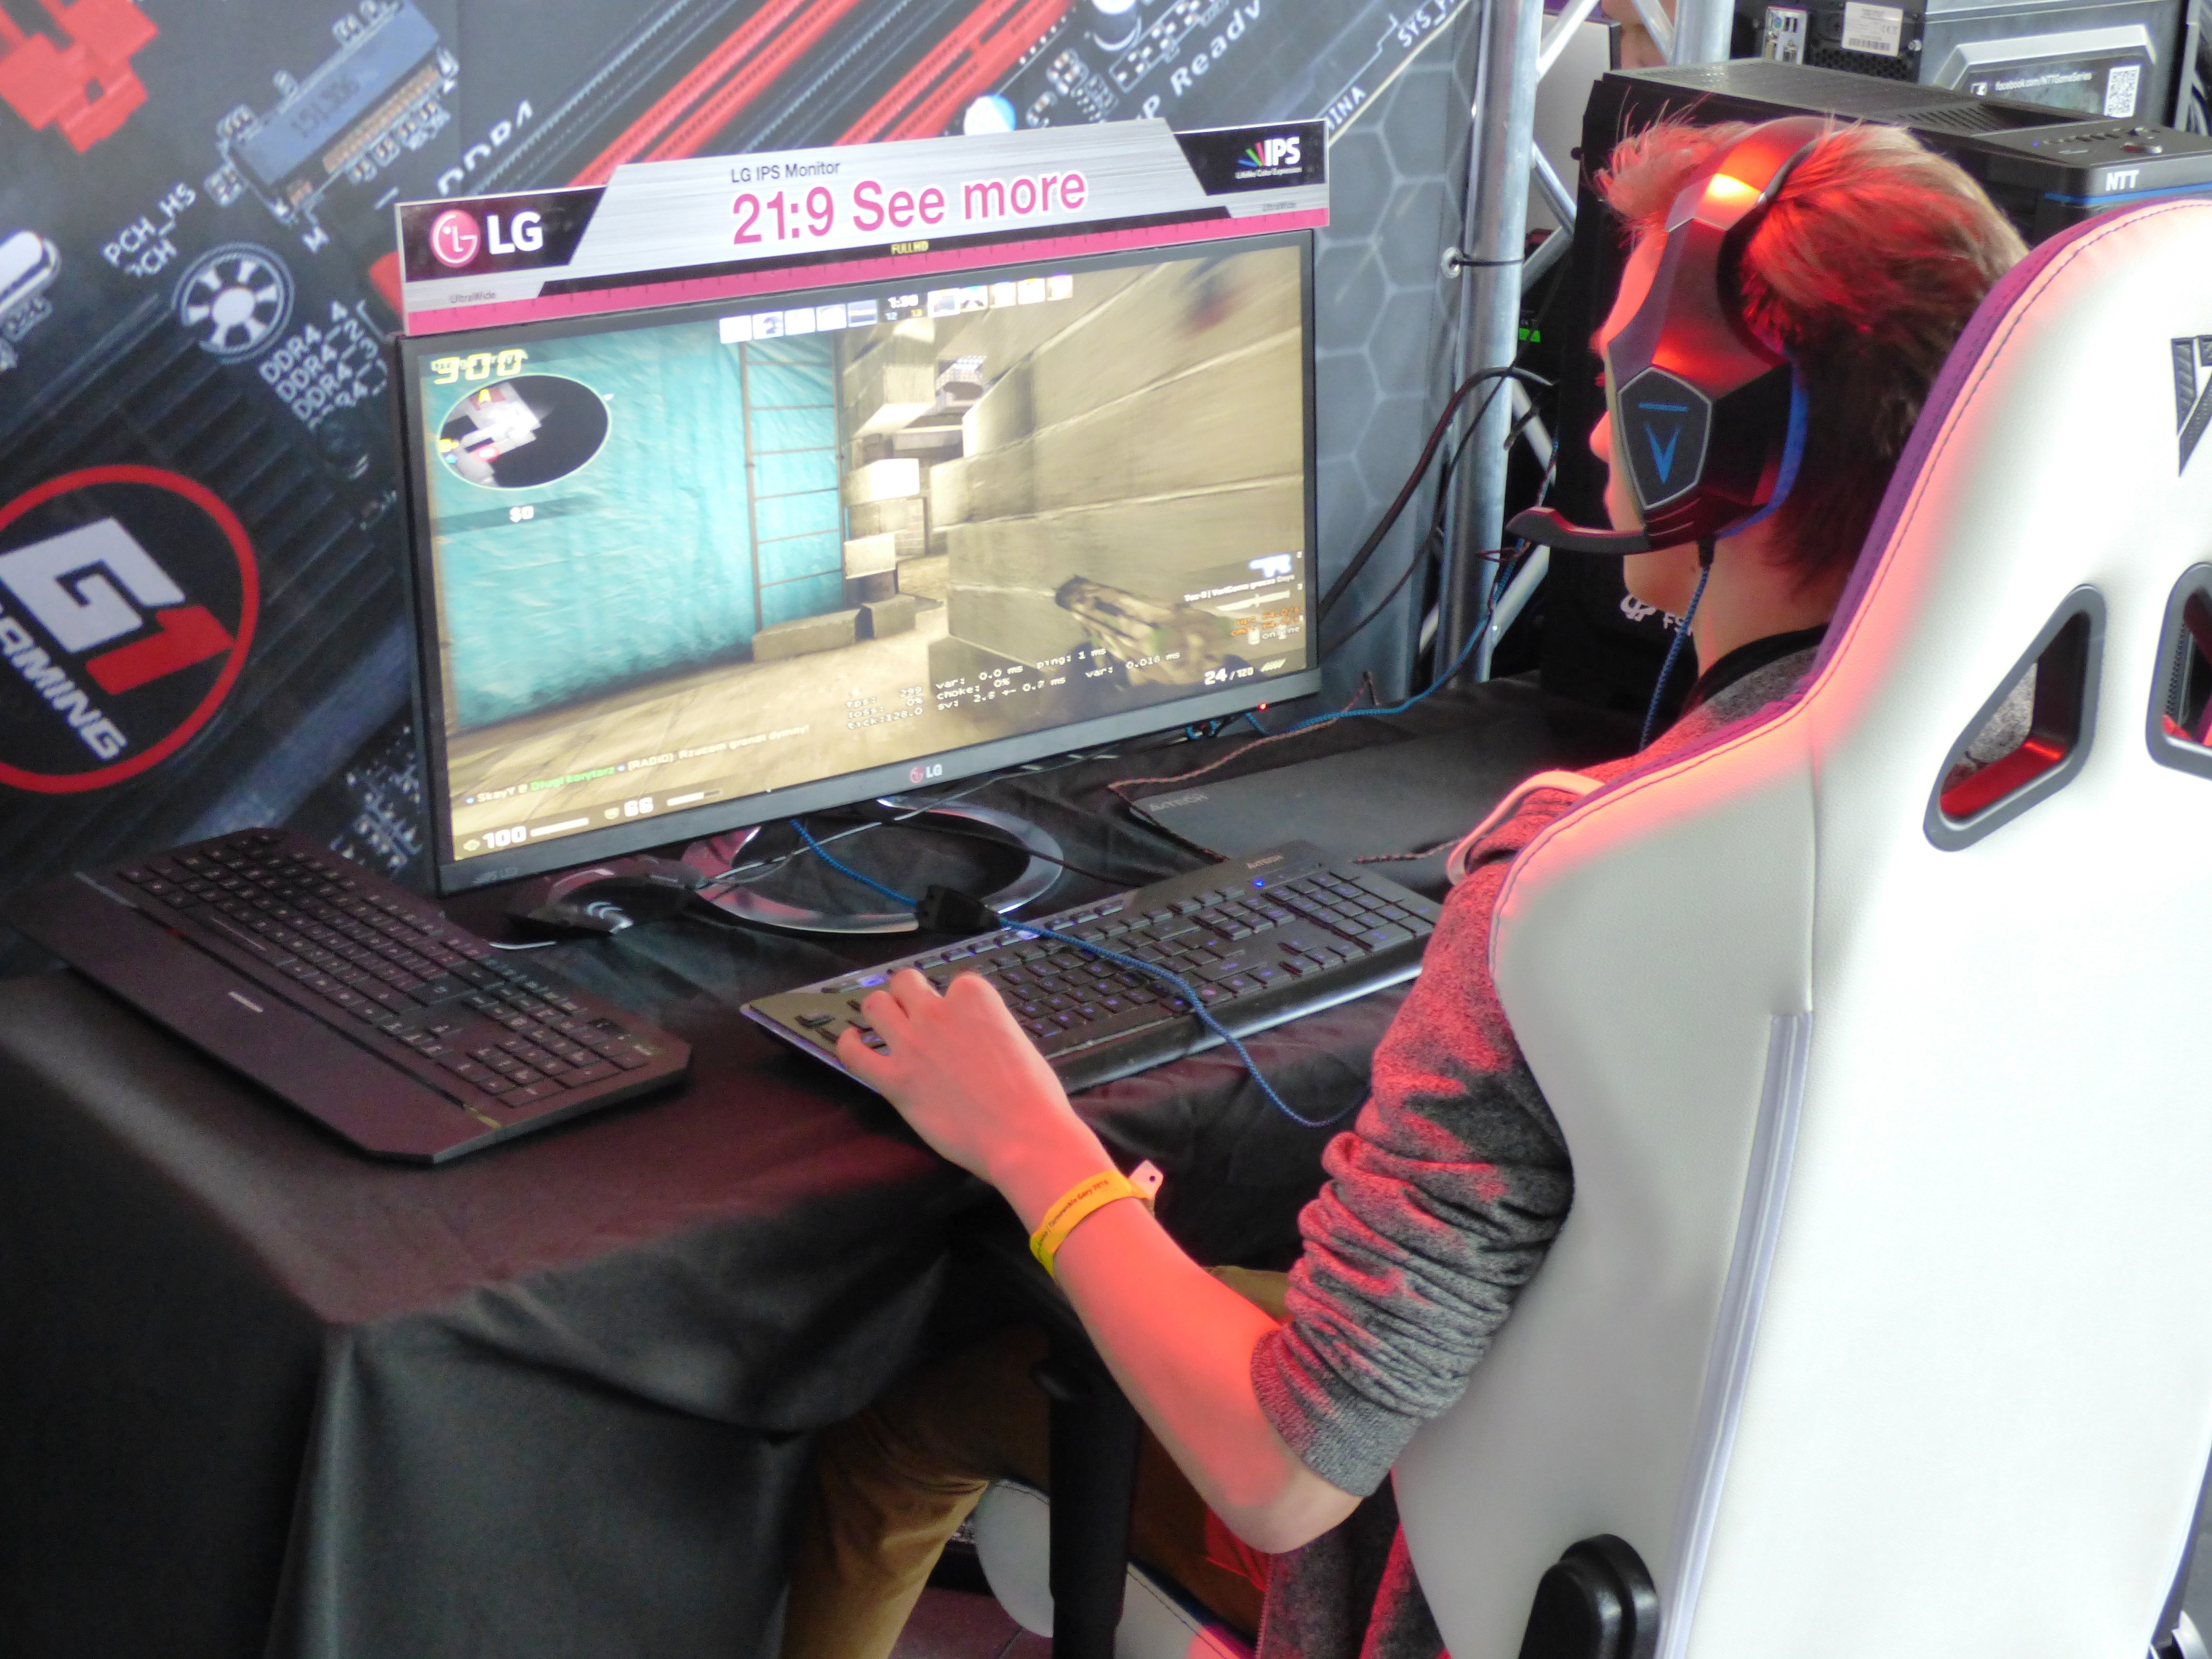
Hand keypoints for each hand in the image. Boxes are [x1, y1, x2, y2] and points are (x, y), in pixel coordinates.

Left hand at [837, 969, 1107, 1214]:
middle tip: (911, 1013)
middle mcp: (937, 1010)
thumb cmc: (1034, 1095)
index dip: (952, 1002)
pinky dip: (848, 1044)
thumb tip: (974, 1035)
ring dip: (878, 1012)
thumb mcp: (1016, 1041)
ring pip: (874, 1005)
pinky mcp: (893, 1079)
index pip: (954, 982)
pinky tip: (853, 1043)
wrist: (1023, 1136)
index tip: (955, 1019)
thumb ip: (989, 1027)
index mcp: (974, 996)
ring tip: (882, 1026)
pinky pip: (853, 1053)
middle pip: (905, 983)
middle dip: (906, 994)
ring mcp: (912, 1043)